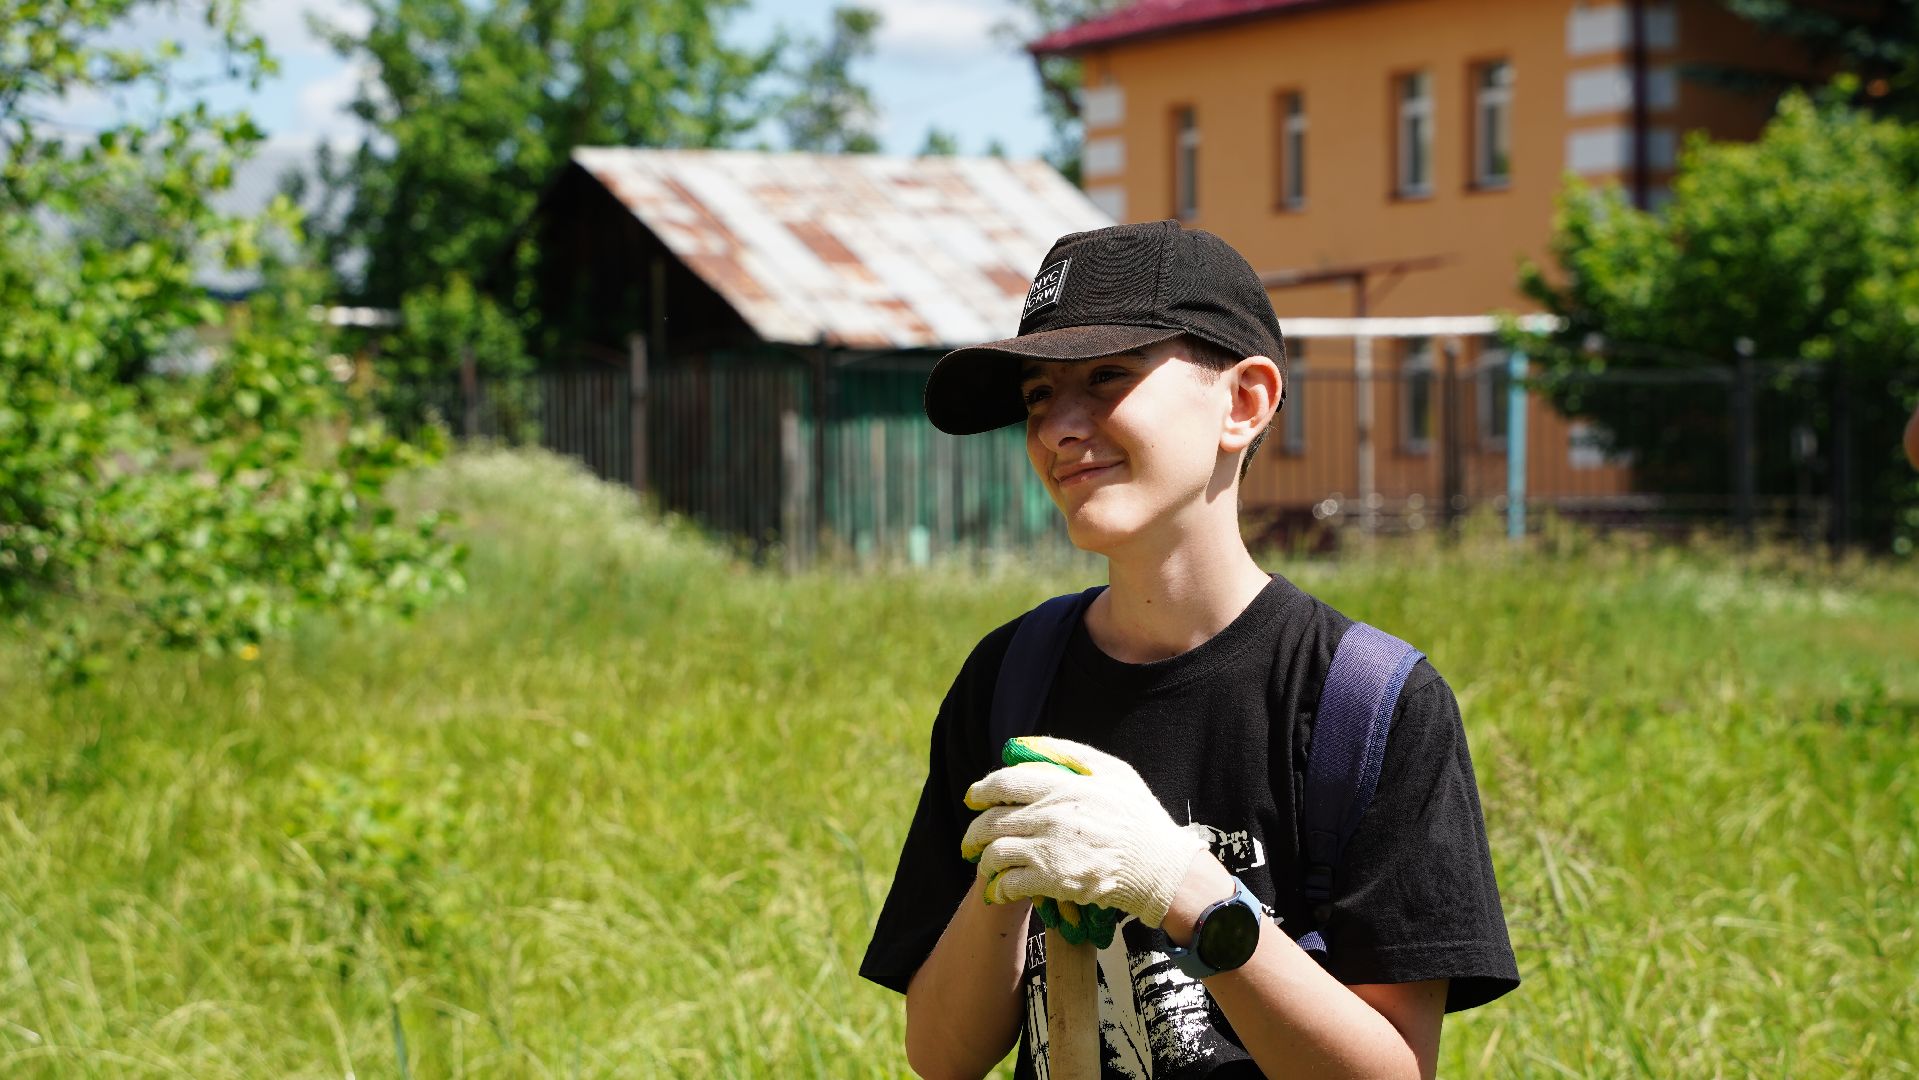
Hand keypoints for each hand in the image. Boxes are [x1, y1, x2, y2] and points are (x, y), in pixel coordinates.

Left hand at [960, 736, 1208, 930]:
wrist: (1158, 865)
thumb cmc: (1139, 816)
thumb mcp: (1114, 771)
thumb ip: (1072, 754)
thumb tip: (1030, 746)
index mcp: (1061, 786)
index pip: (1004, 782)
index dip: (982, 790)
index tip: (974, 798)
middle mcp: (1049, 816)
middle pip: (992, 820)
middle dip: (974, 831)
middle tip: (971, 840)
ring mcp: (1048, 849)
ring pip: (995, 853)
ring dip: (984, 860)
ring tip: (985, 865)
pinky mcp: (1052, 881)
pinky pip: (1010, 883)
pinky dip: (999, 887)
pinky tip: (1001, 889)